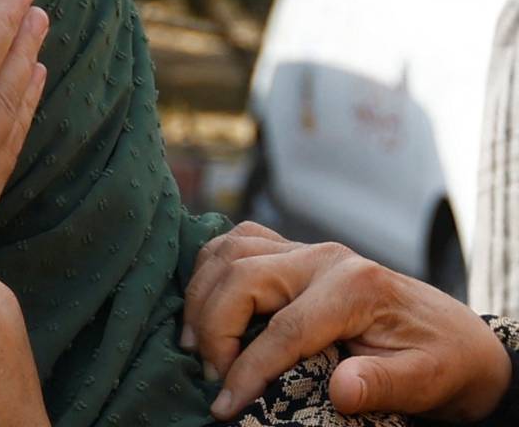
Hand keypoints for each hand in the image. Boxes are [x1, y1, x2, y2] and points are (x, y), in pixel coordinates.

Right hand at [182, 221, 510, 421]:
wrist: (452, 334)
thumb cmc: (437, 360)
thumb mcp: (424, 381)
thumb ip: (383, 383)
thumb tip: (342, 390)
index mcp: (356, 287)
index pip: (284, 328)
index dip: (247, 369)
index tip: (225, 405)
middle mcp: (325, 258)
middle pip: (242, 277)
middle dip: (214, 328)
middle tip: (211, 375)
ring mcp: (305, 248)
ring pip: (229, 251)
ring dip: (201, 295)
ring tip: (195, 343)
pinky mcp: (291, 250)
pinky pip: (235, 242)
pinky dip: (209, 268)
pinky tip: (204, 304)